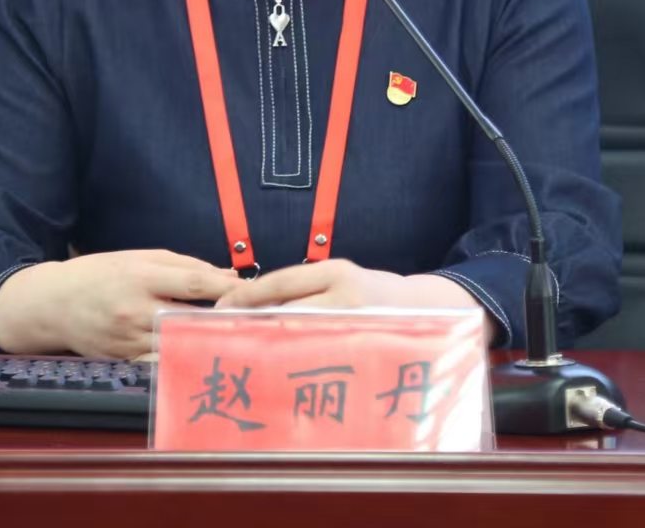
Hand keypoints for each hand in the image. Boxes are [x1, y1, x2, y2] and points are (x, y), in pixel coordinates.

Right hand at [0, 250, 242, 359]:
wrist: (53, 304)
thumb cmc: (100, 274)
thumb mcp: (138, 258)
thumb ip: (184, 265)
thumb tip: (226, 275)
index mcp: (142, 277)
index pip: (196, 282)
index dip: (229, 289)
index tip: (254, 293)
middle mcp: (136, 310)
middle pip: (193, 318)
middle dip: (225, 321)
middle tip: (256, 323)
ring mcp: (130, 339)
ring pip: (181, 346)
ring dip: (209, 345)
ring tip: (239, 344)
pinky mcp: (125, 360)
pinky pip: (163, 365)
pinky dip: (185, 362)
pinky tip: (206, 361)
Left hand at [214, 259, 494, 341]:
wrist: (425, 309)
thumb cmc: (374, 294)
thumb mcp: (343, 277)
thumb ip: (308, 288)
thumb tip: (255, 306)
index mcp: (336, 271)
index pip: (280, 281)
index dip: (246, 295)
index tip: (219, 306)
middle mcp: (346, 293)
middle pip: (286, 310)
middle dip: (252, 324)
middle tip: (218, 337)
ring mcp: (356, 323)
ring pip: (301, 336)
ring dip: (270, 347)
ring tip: (242, 357)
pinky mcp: (363, 348)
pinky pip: (321, 357)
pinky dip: (298, 363)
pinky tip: (280, 373)